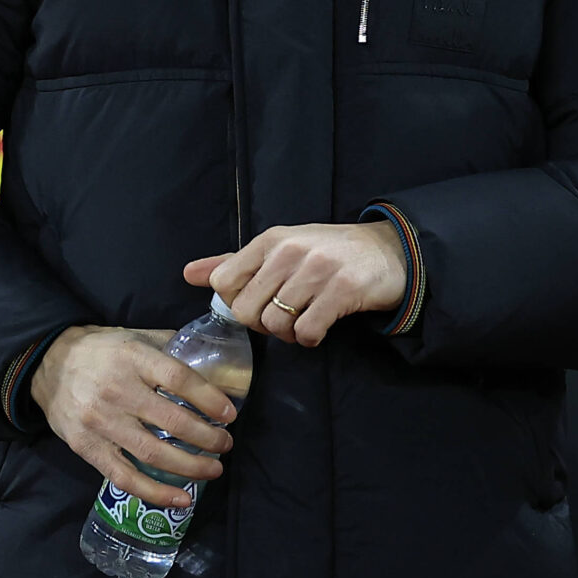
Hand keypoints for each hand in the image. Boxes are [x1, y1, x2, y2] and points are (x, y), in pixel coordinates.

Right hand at [30, 326, 234, 509]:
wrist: (47, 364)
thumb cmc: (101, 350)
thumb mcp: (135, 336)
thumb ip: (170, 348)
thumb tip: (212, 366)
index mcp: (133, 357)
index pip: (179, 379)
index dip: (209, 399)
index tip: (230, 414)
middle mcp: (117, 390)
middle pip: (172, 420)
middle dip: (207, 438)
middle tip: (226, 444)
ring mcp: (100, 422)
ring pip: (152, 452)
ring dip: (190, 466)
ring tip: (213, 470)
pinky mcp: (87, 448)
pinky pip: (124, 477)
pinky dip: (155, 492)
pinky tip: (180, 499)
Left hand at [184, 221, 405, 347]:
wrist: (389, 251)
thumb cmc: (327, 252)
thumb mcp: (279, 248)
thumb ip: (233, 263)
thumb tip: (189, 273)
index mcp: (270, 239)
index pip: (223, 282)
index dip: (236, 303)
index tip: (258, 303)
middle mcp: (290, 250)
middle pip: (245, 309)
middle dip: (261, 324)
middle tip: (283, 317)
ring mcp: (317, 269)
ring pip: (275, 323)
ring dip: (287, 334)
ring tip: (303, 321)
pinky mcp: (342, 290)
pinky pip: (307, 331)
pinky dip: (310, 338)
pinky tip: (320, 326)